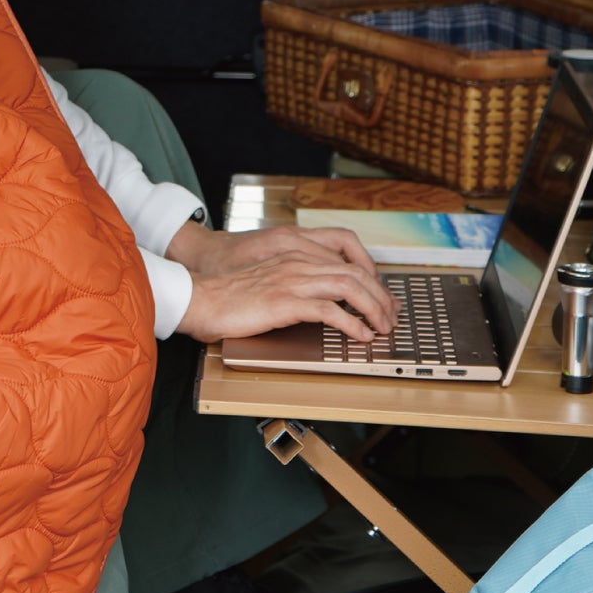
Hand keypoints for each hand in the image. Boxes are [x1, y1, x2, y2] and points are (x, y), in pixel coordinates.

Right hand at [165, 220, 398, 343]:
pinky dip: (352, 324)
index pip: (346, 262)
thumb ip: (294, 285)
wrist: (201, 298)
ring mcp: (291, 280)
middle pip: (355, 272)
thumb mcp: (269, 283)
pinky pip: (329, 311)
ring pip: (349, 286)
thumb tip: (323, 305)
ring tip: (382, 328)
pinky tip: (360, 336)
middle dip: (381, 296)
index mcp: (294, 256)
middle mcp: (297, 263)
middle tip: (391, 318)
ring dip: (373, 309)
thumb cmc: (230, 296)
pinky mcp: (284, 301)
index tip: (383, 302)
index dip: (372, 282)